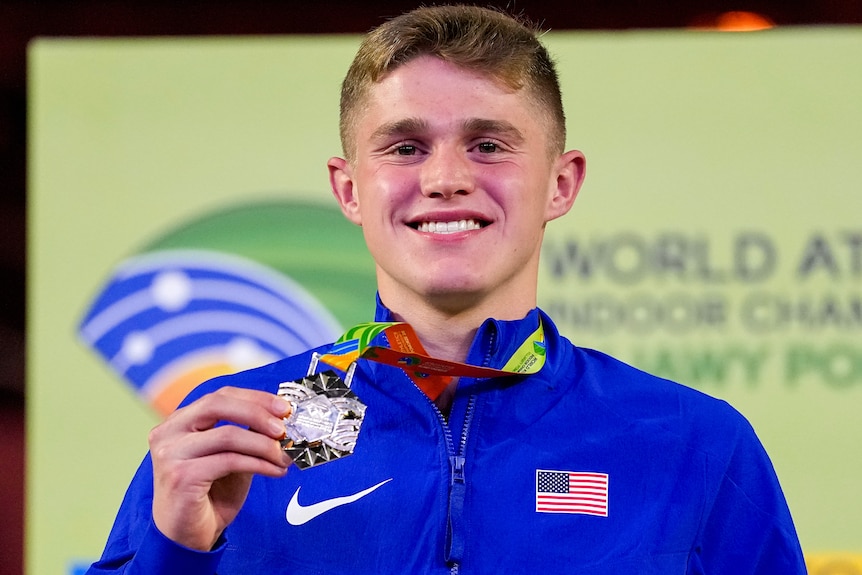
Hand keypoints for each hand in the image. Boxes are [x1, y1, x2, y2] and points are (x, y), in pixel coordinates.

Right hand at [149, 387, 291, 550]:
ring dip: (263, 444)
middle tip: (284, 427)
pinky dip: (259, 464)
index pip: (220, 395)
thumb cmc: (209, 495)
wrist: (186, 537)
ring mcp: (171, 453)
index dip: (255, 398)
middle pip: (218, 404)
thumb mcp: (231, 457)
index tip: (283, 407)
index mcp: (179, 421)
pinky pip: (229, 461)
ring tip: (285, 456)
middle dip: (257, 412)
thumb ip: (247, 435)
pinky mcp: (180, 476)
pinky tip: (276, 470)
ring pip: (227, 434)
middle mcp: (168, 432)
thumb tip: (284, 420)